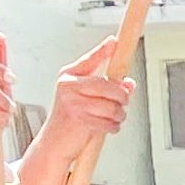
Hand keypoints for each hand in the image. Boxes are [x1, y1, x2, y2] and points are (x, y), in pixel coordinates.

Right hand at [41, 37, 133, 160]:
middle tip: (122, 104)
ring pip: (113, 106)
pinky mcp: (79, 119)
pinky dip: (113, 127)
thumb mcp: (86, 99)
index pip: (90, 60)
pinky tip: (105, 127)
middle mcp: (69, 86)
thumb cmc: (72, 119)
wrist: (55, 142)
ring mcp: (73, 102)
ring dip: (119, 116)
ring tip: (112, 118)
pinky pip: (110, 122)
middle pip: (109, 86)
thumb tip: (130, 83)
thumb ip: (107, 89)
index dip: (104, 51)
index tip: (114, 41)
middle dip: (122, 98)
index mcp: (69, 76)